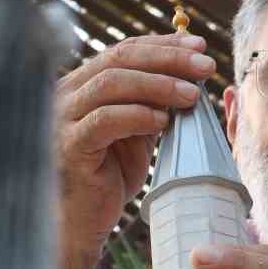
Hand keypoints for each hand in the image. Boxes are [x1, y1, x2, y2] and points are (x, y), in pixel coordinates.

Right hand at [56, 33, 215, 268]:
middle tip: (205, 66)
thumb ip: (151, 104)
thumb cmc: (108, 177)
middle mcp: (67, 93)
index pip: (124, 50)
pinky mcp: (68, 145)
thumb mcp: (135, 133)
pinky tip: (163, 121)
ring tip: (192, 95)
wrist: (82, 223)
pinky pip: (105, 120)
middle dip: (167, 59)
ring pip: (112, 84)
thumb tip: (190, 78)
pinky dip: (137, 115)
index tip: (200, 47)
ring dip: (158, 85)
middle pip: (119, 59)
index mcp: (83, 84)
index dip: (163, 45)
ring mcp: (63, 118)